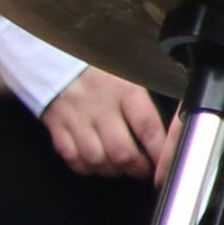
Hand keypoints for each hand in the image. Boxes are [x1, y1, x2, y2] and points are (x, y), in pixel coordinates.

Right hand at [41, 68, 167, 177]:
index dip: (159, 151)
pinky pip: (72, 157)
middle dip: (137, 167)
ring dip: (112, 170)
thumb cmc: (97, 68)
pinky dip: (85, 167)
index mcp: (124, 90)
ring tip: (122, 168)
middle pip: (122, 151)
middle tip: (144, 169)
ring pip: (97, 159)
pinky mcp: (56, 126)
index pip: (148, 127)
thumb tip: (171, 125)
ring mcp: (76, 118)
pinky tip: (96, 163)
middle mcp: (100, 106)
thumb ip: (145, 101)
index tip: (165, 161)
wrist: (52, 54)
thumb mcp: (128, 75)